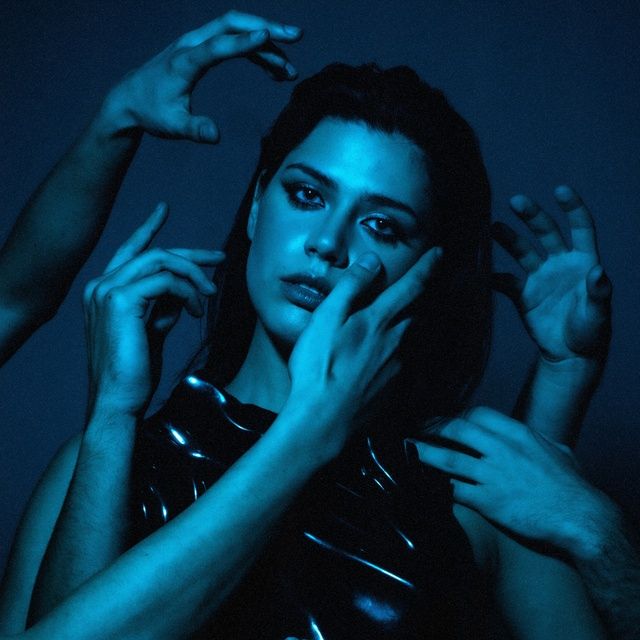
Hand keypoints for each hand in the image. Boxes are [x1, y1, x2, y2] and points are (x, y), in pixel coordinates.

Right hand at [83, 202, 223, 417]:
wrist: (119, 400)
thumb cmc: (134, 372)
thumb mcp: (151, 331)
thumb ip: (161, 307)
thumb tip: (182, 293)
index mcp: (104, 291)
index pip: (129, 251)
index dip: (148, 228)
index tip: (163, 209)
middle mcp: (100, 285)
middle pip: (153, 253)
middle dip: (191, 255)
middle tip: (219, 259)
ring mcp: (106, 290)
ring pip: (161, 261)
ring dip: (193, 276)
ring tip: (208, 297)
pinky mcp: (119, 300)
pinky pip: (165, 280)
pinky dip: (187, 292)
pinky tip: (196, 312)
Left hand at [101, 10, 301, 141]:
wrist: (130, 98)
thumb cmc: (151, 112)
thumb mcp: (172, 126)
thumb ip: (195, 130)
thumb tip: (215, 136)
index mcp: (184, 62)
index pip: (217, 45)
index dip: (243, 41)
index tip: (268, 36)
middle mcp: (191, 44)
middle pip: (231, 23)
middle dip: (266, 27)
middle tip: (296, 36)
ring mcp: (197, 42)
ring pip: (236, 30)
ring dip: (266, 43)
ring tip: (290, 70)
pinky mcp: (202, 48)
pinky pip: (233, 41)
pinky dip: (255, 51)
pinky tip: (273, 71)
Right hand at [284, 248, 442, 460]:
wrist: (322, 421)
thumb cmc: (318, 368)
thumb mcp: (325, 319)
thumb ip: (350, 288)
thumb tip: (372, 261)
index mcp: (378, 321)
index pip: (410, 287)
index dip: (427, 267)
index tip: (440, 253)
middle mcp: (395, 342)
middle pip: (417, 313)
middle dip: (423, 297)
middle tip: (426, 285)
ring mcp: (397, 368)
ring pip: (412, 339)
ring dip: (413, 325)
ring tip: (405, 320)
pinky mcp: (394, 390)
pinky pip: (403, 363)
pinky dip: (400, 353)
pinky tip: (385, 359)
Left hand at [411, 407, 609, 552]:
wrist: (580, 518)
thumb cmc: (571, 486)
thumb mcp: (557, 451)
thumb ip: (538, 440)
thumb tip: (531, 437)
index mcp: (517, 434)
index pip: (477, 413)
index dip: (458, 415)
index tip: (447, 420)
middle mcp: (501, 450)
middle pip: (457, 429)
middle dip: (433, 427)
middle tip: (419, 429)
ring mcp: (493, 475)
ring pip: (448, 458)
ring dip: (424, 453)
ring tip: (408, 449)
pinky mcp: (488, 501)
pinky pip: (454, 490)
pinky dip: (438, 486)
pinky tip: (426, 484)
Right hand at [492, 186, 610, 366]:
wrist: (570, 354)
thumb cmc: (591, 332)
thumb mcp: (599, 314)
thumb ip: (598, 293)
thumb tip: (599, 272)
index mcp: (583, 262)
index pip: (580, 228)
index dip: (572, 208)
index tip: (560, 190)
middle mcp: (559, 264)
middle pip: (546, 232)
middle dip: (532, 216)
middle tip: (516, 202)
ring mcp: (540, 278)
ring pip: (522, 251)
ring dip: (509, 239)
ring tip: (493, 229)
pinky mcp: (523, 295)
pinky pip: (506, 282)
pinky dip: (493, 278)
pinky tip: (482, 274)